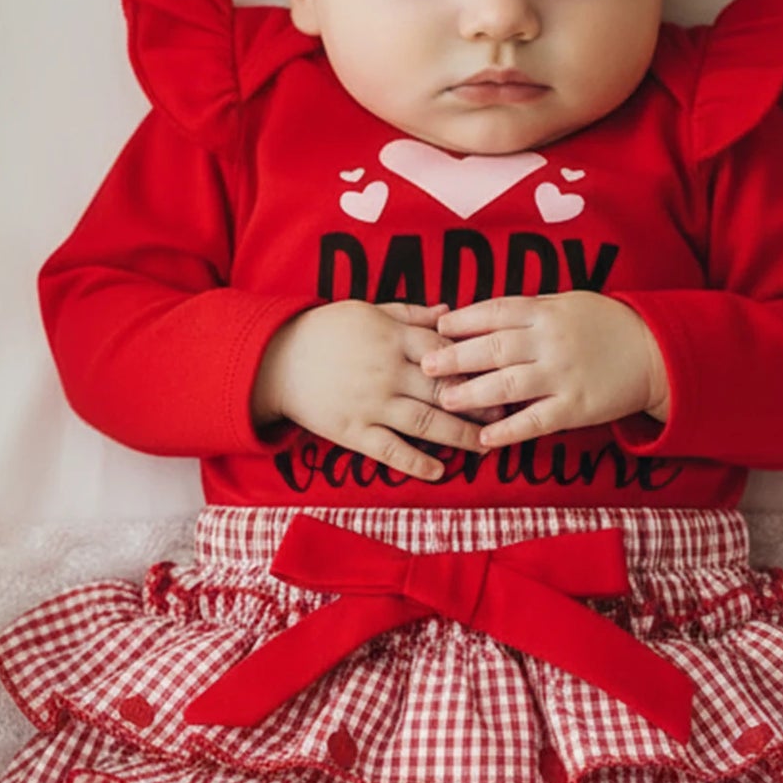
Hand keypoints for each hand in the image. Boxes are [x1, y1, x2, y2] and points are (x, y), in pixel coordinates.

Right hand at [252, 300, 502, 481]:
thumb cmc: (325, 330)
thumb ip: (411, 314)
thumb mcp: (368, 310)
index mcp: (392, 338)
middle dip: (478, 403)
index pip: (445, 351)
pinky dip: (417, 463)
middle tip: (505, 414)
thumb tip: (450, 312)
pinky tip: (440, 471)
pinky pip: (391, 450)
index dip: (475, 364)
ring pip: (425, 423)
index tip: (499, 373)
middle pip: (443, 390)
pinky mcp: (353, 431)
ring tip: (485, 445)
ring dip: (459, 436)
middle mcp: (386, 372)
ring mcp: (370, 404)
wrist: (276, 359)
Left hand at [420, 291, 669, 447]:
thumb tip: (478, 315)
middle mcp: (551, 341)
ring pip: (509, 385)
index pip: (496, 312)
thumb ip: (527, 310)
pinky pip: (535, 421)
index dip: (464, 320)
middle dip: (456, 357)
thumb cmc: (604, 326)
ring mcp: (563, 375)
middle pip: (495, 348)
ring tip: (445, 400)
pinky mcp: (576, 407)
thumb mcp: (567, 304)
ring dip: (473, 393)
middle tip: (426, 366)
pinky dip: (508, 430)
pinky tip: (484, 437)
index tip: (436, 327)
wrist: (655, 353)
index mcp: (546, 311)